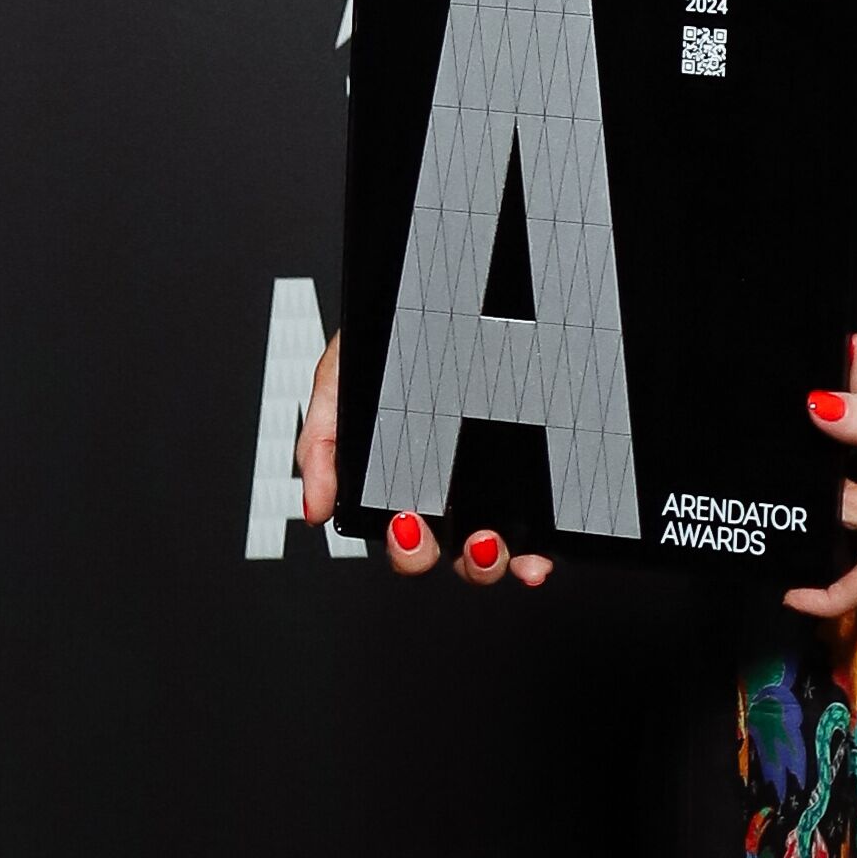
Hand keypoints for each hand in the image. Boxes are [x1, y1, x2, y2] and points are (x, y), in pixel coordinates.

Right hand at [294, 331, 550, 587]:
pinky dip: (538, 553)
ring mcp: (498, 490)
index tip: (405, 528)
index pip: (406, 536)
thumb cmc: (391, 341)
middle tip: (431, 530)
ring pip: (494, 551)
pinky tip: (536, 556)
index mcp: (405, 482)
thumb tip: (315, 507)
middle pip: (449, 554)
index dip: (405, 550)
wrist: (442, 295)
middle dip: (439, 557)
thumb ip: (319, 443)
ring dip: (486, 562)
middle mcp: (455, 493)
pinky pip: (541, 530)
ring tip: (485, 542)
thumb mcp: (341, 381)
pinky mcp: (536, 482)